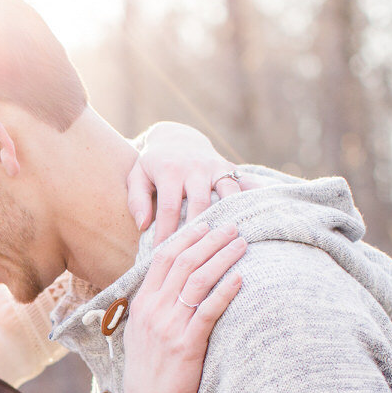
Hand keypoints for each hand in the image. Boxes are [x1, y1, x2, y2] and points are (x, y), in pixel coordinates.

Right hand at [121, 221, 245, 392]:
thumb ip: (153, 306)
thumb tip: (170, 284)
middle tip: (232, 226)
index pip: (162, 258)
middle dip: (210, 239)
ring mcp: (170, 326)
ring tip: (242, 244)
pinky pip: (209, 309)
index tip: (205, 224)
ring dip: (222, 257)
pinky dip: (226, 290)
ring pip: (198, 279)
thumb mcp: (141, 334)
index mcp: (141, 304)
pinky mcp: (187, 343)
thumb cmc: (150, 371)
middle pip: (184, 262)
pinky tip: (241, 278)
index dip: (185, 236)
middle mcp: (153, 310)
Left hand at [128, 123, 244, 244]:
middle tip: (196, 255)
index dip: (167, 233)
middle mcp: (195, 167)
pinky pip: (244, 183)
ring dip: (229, 216)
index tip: (164, 254)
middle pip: (201, 203)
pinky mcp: (230, 167)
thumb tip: (143, 225)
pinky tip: (254, 219)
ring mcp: (215, 166)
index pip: (169, 208)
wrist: (177, 137)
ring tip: (227, 241)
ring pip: (228, 193)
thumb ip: (137, 200)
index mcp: (170, 171)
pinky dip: (252, 199)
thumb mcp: (137, 176)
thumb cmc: (153, 165)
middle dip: (199, 230)